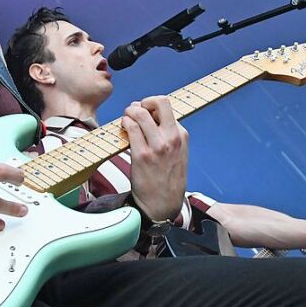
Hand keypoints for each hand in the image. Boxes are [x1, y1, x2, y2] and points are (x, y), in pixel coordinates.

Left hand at [124, 96, 188, 221]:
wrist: (162, 205)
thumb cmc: (167, 178)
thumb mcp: (178, 153)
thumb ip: (169, 134)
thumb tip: (150, 115)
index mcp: (182, 136)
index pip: (167, 107)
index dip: (152, 106)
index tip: (145, 113)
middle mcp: (172, 138)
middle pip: (159, 102)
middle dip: (144, 101)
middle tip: (136, 111)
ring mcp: (157, 146)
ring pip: (140, 112)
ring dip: (129, 111)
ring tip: (126, 119)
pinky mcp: (142, 155)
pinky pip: (131, 128)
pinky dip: (124, 123)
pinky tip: (123, 128)